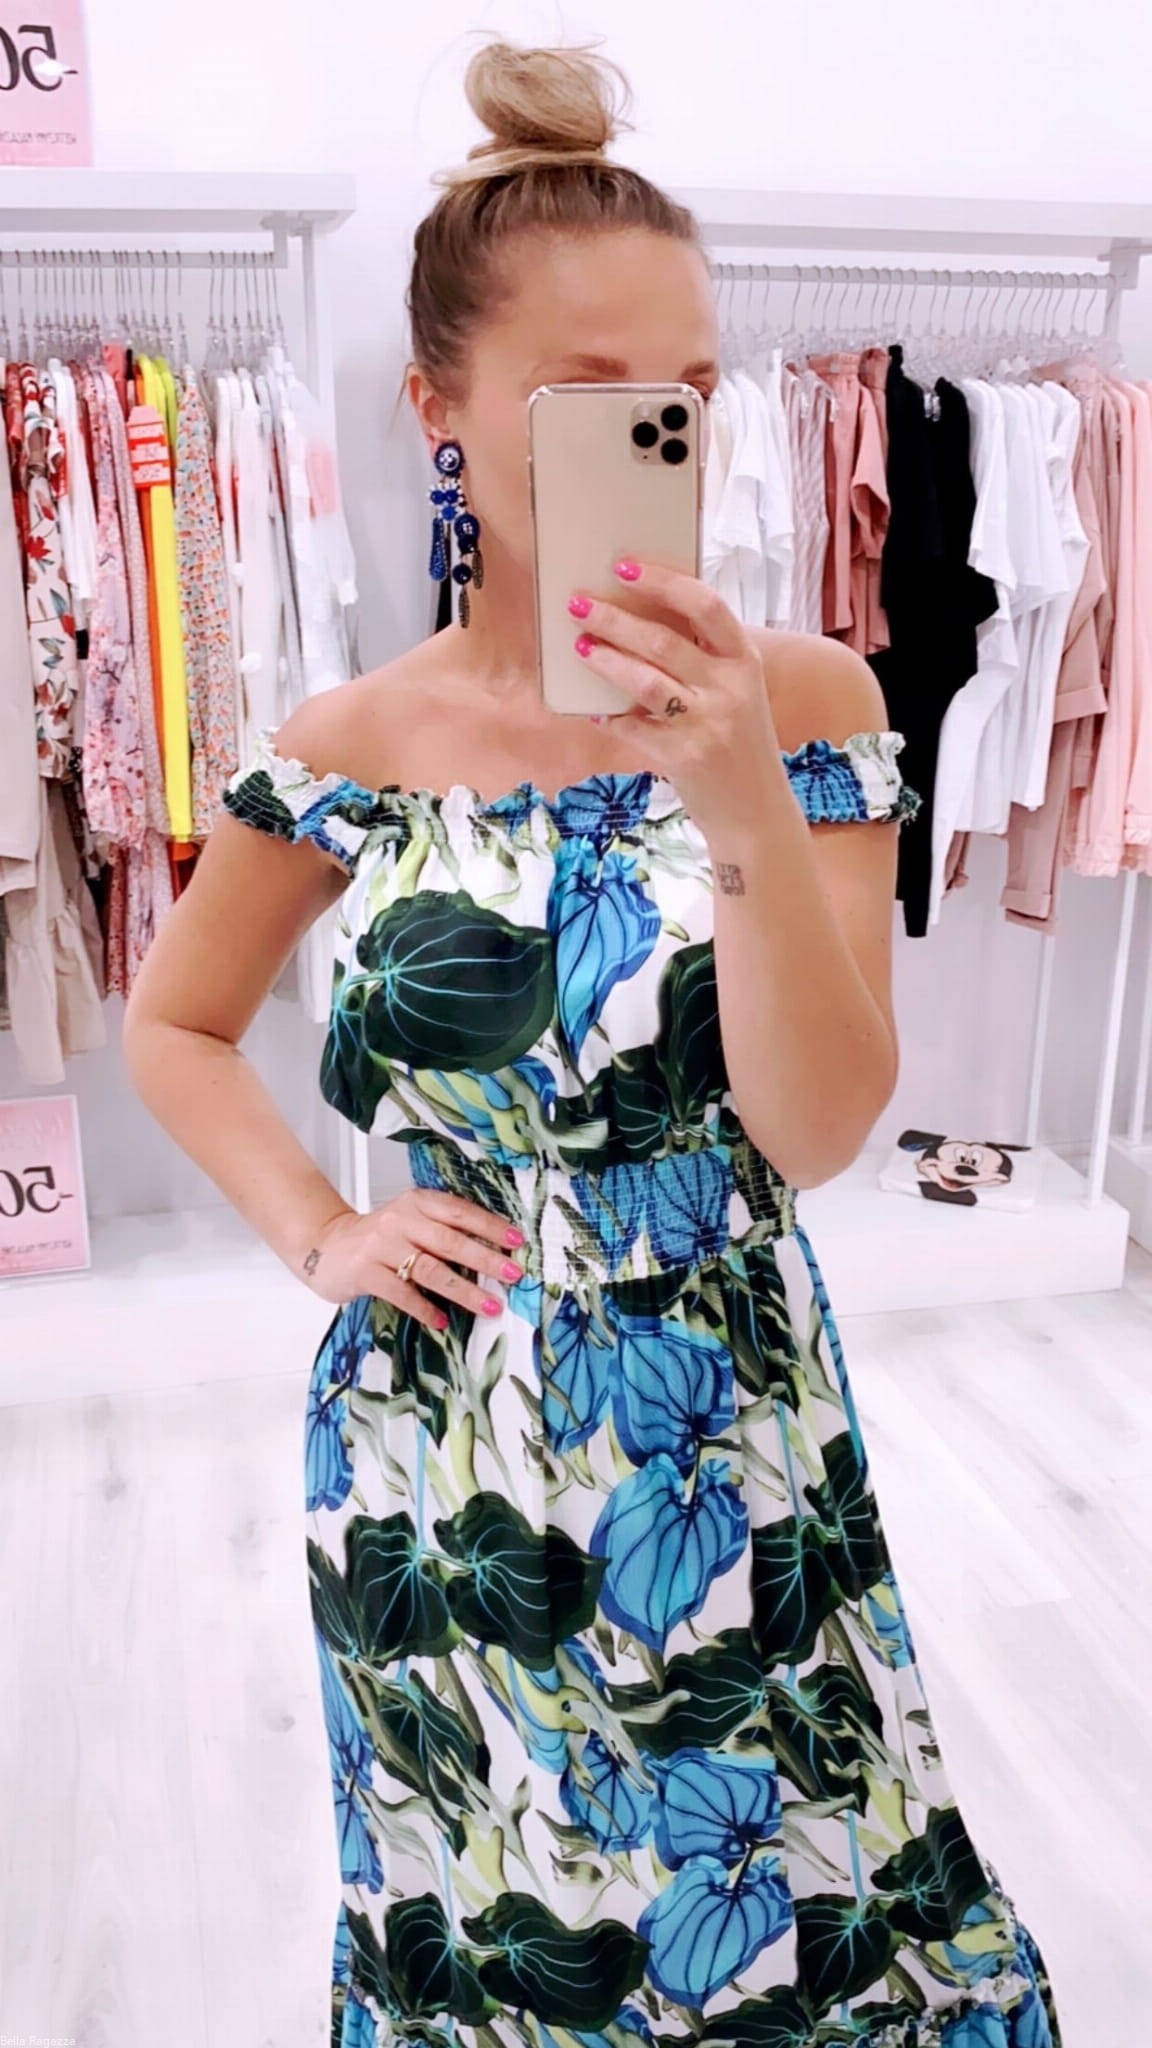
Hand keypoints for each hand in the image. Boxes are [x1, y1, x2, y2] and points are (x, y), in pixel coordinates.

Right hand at [303, 1189, 524, 1328]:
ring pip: (430, 1269)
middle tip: (513, 1274)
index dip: (490, 1226)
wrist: (326, 1246)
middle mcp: (400, 1220)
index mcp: (418, 1202)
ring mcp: (380, 1245)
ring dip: (464, 1290)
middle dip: (485, 1259)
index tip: (517, 1242)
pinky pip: (402, 1293)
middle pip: (450, 1241)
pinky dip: (425, 1308)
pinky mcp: (365, 1271)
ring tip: (489, 1306)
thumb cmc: (379, 1238)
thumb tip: (493, 1254)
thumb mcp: (411, 1222)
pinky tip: (442, 1321)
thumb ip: (443, 1231)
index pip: (460, 1212)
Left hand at [568, 560, 778, 842]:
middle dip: (614, 619)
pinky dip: (610, 718)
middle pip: (664, 640)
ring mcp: (708, 723)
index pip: (706, 606)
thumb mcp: (738, 692)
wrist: (756, 810)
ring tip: (580, 647)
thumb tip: (642, 622)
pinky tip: (594, 711)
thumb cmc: (739, 743)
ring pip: (645, 681)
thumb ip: (705, 659)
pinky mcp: (685, 757)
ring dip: (606, 661)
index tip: (624, 567)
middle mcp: (731, 688)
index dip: (663, 582)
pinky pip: (634, 728)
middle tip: (578, 604)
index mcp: (744, 661)